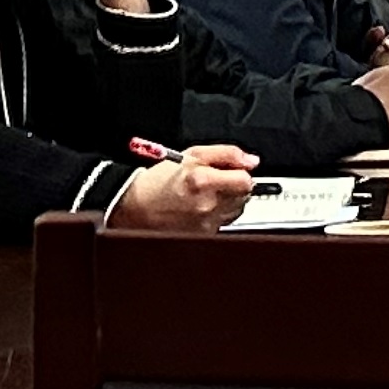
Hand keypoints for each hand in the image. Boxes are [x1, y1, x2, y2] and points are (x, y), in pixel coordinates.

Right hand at [109, 144, 258, 231]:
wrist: (137, 208)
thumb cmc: (159, 182)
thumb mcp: (191, 154)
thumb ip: (226, 154)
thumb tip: (251, 160)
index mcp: (203, 181)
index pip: (246, 181)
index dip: (242, 172)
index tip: (235, 170)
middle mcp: (207, 205)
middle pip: (244, 196)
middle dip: (236, 186)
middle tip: (217, 180)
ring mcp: (206, 223)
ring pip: (236, 210)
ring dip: (228, 200)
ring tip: (206, 193)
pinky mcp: (204, 235)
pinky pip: (223, 222)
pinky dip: (217, 214)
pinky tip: (200, 207)